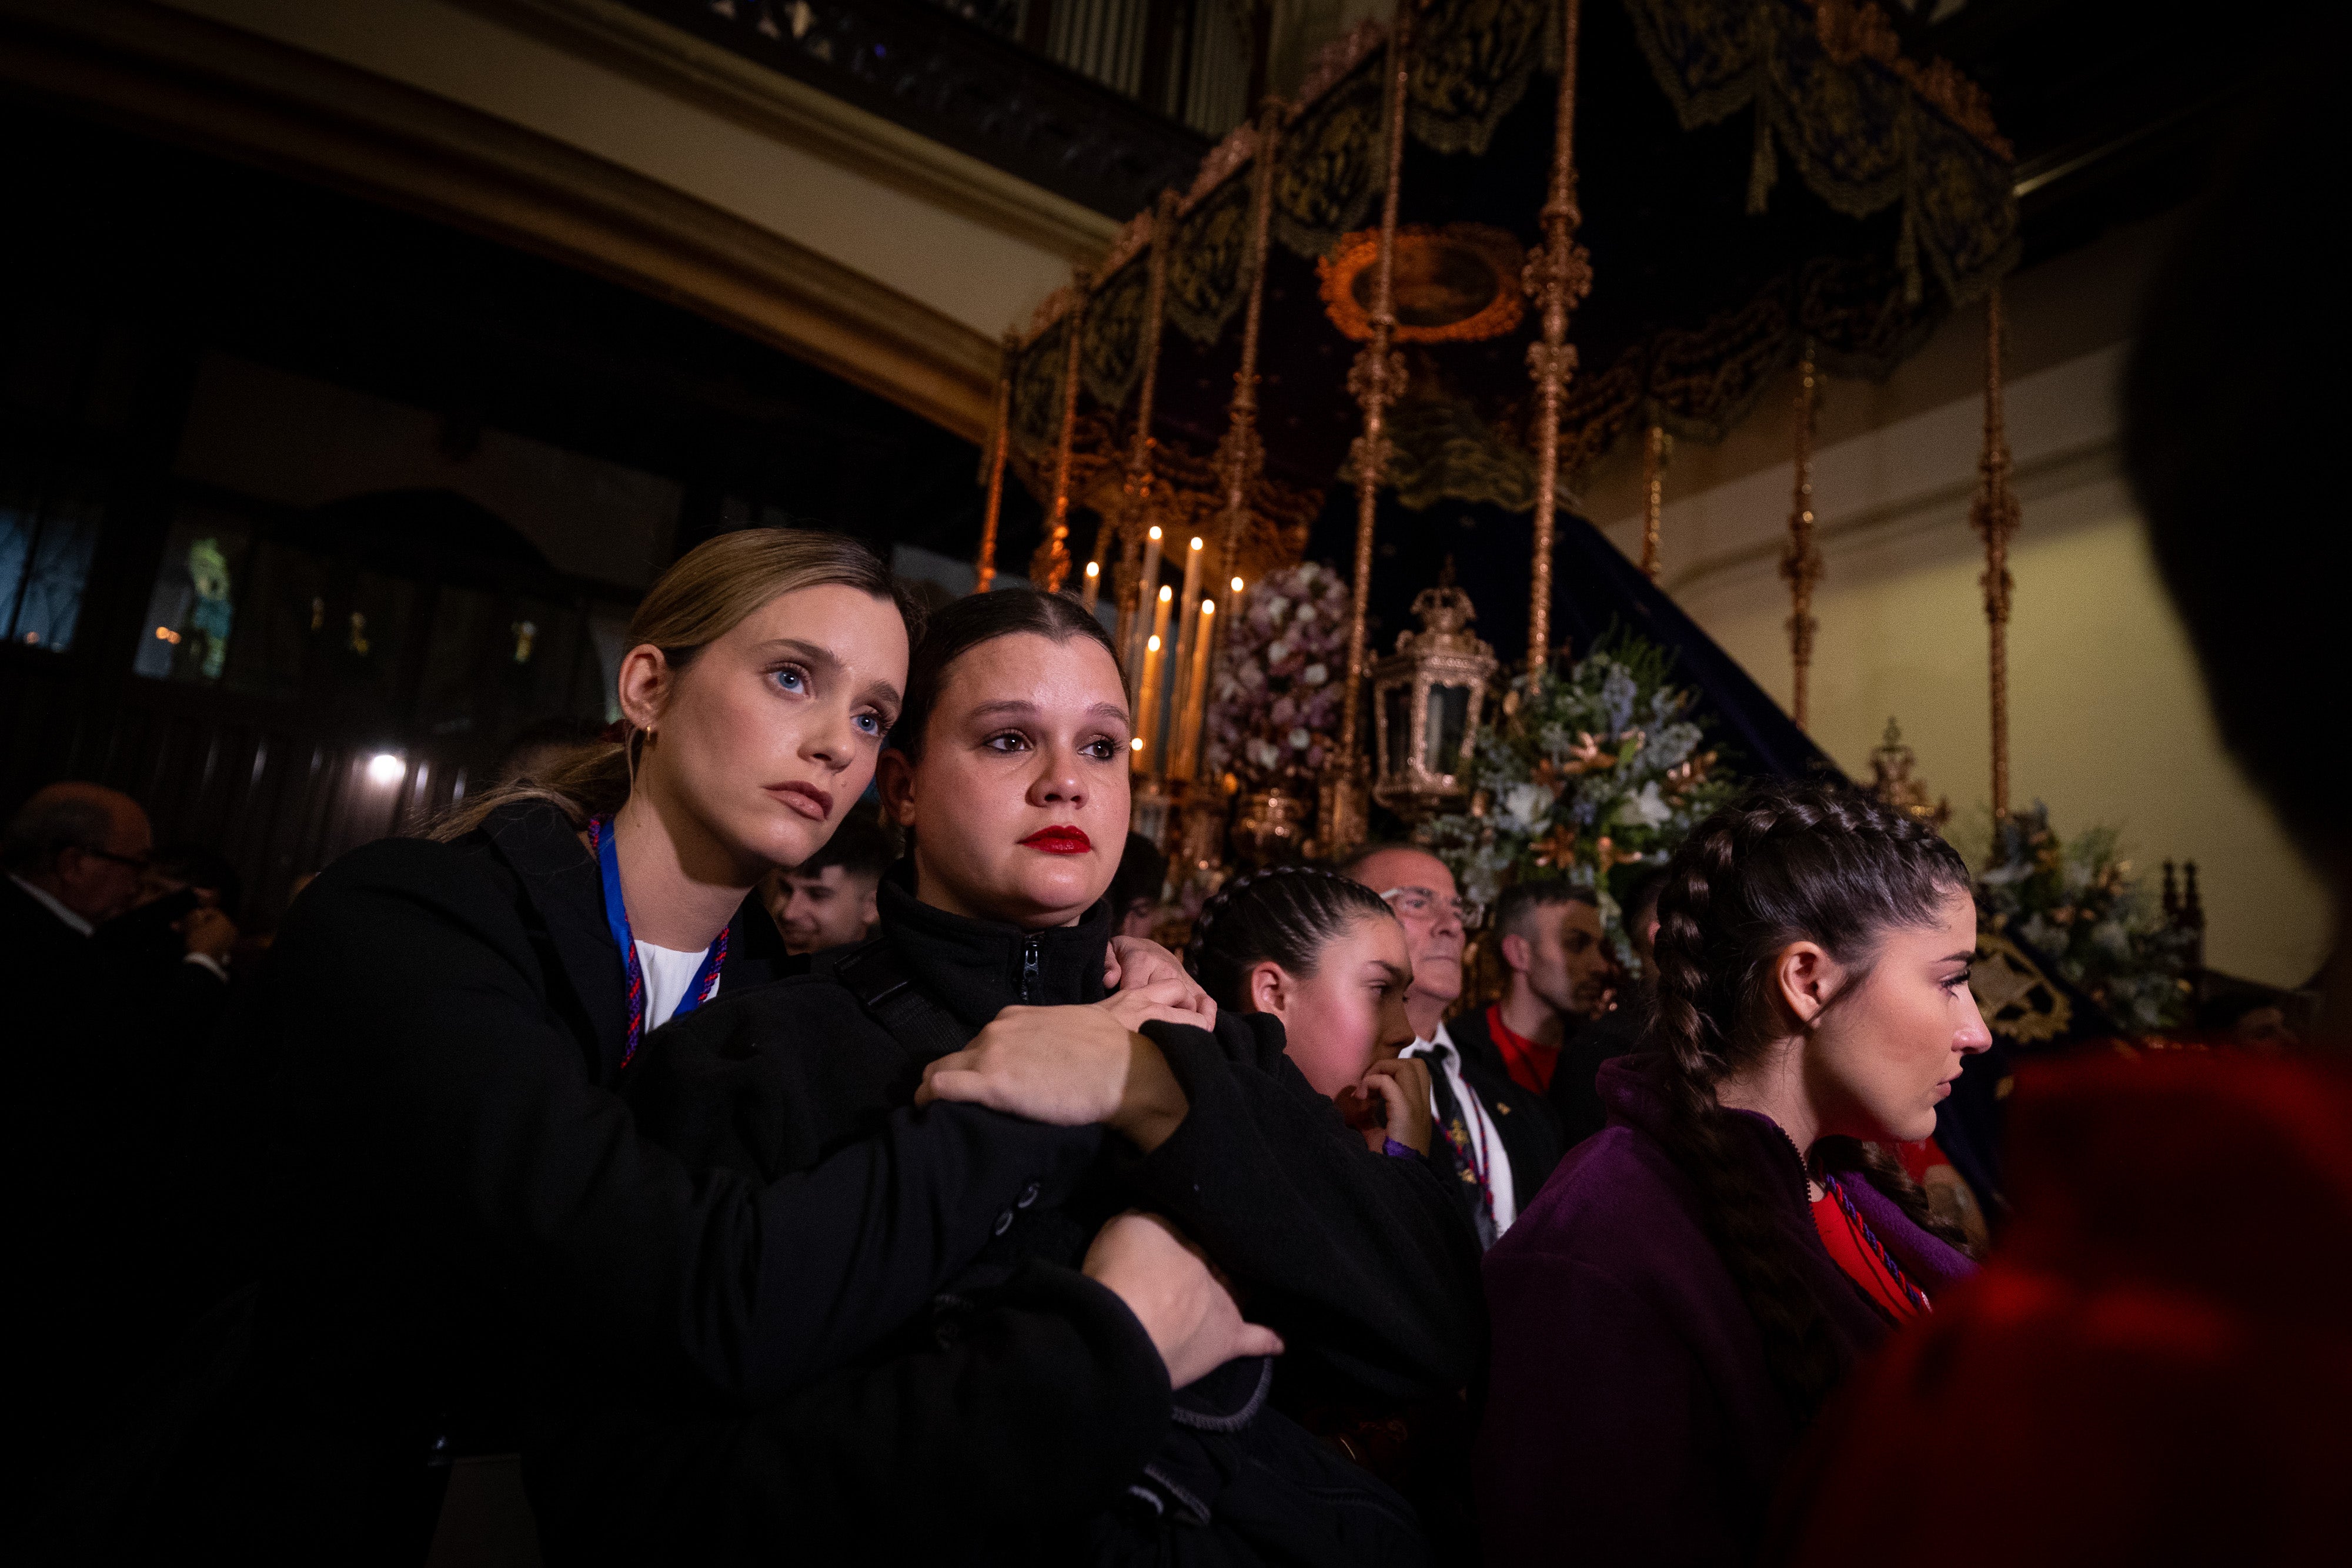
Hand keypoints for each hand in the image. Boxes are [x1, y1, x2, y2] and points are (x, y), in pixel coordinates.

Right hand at [177, 906, 237, 961]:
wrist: (204, 963)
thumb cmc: (199, 940)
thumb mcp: (192, 925)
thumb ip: (193, 916)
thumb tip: (195, 912)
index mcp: (225, 921)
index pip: (209, 911)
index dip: (194, 914)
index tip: (183, 919)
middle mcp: (230, 930)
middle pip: (209, 923)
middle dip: (192, 924)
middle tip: (177, 927)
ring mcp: (229, 941)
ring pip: (209, 932)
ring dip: (195, 932)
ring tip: (181, 934)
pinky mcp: (224, 951)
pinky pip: (212, 941)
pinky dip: (202, 940)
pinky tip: (191, 941)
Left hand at [917, 1003, 1191, 1151]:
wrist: (1125, 1070)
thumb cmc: (1112, 1052)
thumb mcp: (1073, 1027)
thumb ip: (1051, 1034)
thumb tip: (1053, 1053)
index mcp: (1013, 1017)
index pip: (980, 1041)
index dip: (977, 1065)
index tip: (982, 1085)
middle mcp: (996, 1030)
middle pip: (958, 1057)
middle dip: (957, 1079)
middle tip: (962, 1107)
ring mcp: (991, 1054)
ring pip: (939, 1071)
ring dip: (936, 1092)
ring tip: (941, 1117)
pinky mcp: (991, 1084)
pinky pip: (938, 1089)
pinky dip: (929, 1102)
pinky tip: (932, 1118)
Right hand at [1083, 1212, 1282, 1388]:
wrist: (1128, 1328)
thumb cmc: (1121, 1273)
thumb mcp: (1125, 1226)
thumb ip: (1146, 1217)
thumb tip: (1156, 1216)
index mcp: (1185, 1235)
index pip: (1193, 1226)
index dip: (1188, 1228)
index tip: (1185, 1227)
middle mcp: (1211, 1264)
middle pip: (1219, 1255)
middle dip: (1216, 1254)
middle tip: (1209, 1254)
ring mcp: (1224, 1301)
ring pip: (1241, 1287)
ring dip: (1242, 1283)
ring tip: (1244, 1280)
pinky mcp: (1228, 1338)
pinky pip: (1257, 1339)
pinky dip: (1270, 1339)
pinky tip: (1283, 1341)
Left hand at [1105, 936, 1215, 1027]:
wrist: (1141, 946)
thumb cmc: (1121, 955)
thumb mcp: (1107, 951)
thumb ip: (1106, 963)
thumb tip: (1111, 979)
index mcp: (1141, 960)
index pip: (1139, 991)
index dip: (1133, 1013)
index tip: (1126, 1030)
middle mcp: (1164, 968)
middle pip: (1167, 1000)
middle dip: (1160, 1021)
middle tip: (1153, 1040)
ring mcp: (1181, 976)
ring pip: (1189, 1001)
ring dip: (1188, 1020)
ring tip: (1187, 1038)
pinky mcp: (1192, 984)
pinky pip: (1205, 998)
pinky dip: (1208, 1013)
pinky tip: (1206, 1028)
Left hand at [1337, 1055, 1432, 1155]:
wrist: (1394, 1182)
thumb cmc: (1385, 1163)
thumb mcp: (1376, 1135)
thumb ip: (1370, 1118)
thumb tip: (1355, 1104)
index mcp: (1418, 1110)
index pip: (1417, 1073)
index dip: (1394, 1071)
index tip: (1372, 1090)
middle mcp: (1422, 1106)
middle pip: (1415, 1065)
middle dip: (1389, 1065)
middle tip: (1369, 1084)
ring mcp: (1417, 1108)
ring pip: (1408, 1067)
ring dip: (1382, 1070)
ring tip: (1366, 1090)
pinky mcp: (1406, 1113)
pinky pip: (1389, 1082)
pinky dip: (1372, 1082)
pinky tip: (1361, 1097)